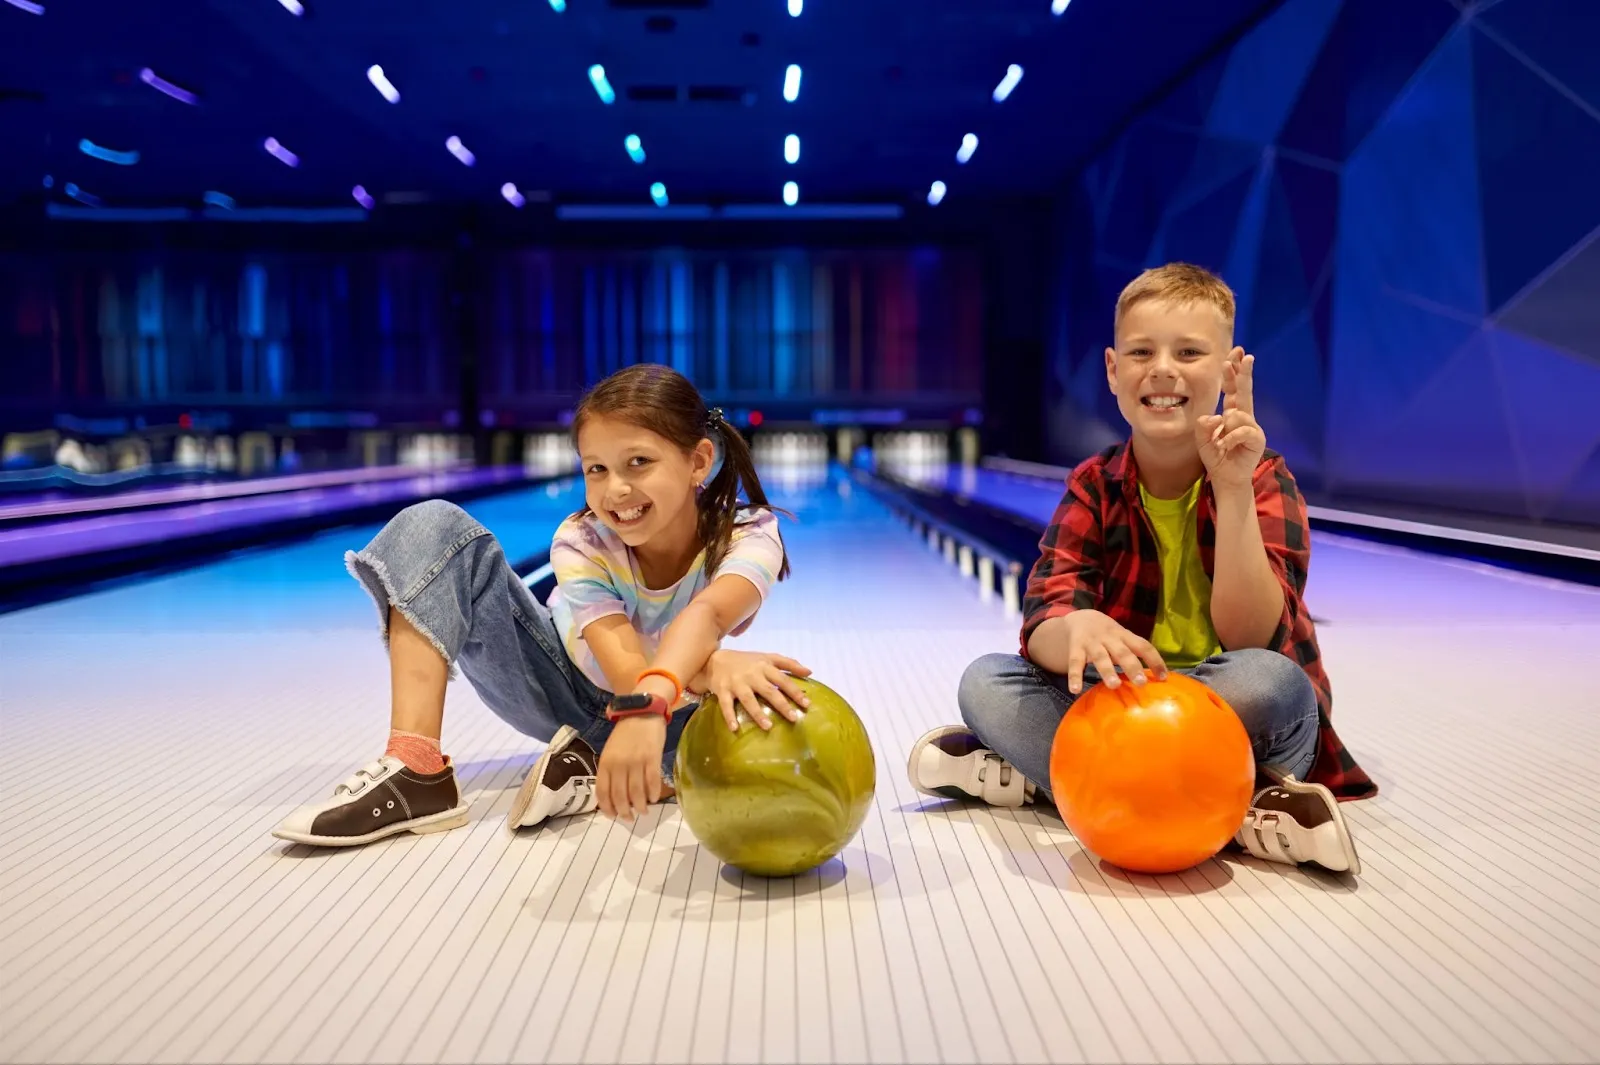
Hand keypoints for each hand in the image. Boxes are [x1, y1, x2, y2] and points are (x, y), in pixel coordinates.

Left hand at [596, 715, 667, 822]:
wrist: (642, 712)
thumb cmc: (625, 734)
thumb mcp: (610, 751)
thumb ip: (610, 771)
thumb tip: (615, 796)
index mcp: (605, 763)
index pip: (602, 792)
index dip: (607, 808)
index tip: (613, 816)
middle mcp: (619, 765)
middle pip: (620, 797)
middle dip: (624, 812)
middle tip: (629, 818)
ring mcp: (636, 762)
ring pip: (636, 793)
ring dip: (640, 807)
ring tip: (644, 811)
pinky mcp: (652, 758)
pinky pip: (652, 783)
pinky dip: (653, 794)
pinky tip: (654, 798)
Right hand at [697, 650, 811, 730]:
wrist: (716, 659)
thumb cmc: (747, 661)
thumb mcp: (768, 657)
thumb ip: (789, 663)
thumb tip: (810, 672)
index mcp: (764, 667)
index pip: (783, 679)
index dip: (795, 691)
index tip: (806, 704)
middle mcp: (752, 675)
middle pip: (768, 691)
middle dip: (781, 704)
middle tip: (793, 718)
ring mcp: (737, 683)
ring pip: (748, 699)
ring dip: (758, 713)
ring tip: (768, 727)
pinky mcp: (723, 691)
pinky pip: (726, 705)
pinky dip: (729, 716)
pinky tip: (734, 728)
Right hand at [1061, 610, 1167, 694]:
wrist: (1080, 618)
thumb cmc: (1108, 635)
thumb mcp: (1122, 637)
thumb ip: (1133, 652)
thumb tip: (1157, 676)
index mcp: (1124, 635)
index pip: (1143, 646)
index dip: (1154, 660)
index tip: (1163, 677)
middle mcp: (1109, 637)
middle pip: (1122, 652)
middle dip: (1132, 667)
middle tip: (1141, 683)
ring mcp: (1091, 643)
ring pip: (1100, 657)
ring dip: (1107, 671)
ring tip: (1114, 685)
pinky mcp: (1075, 648)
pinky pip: (1074, 662)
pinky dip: (1074, 676)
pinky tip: (1075, 689)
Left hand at [1197, 349, 1265, 490]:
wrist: (1227, 478)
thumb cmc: (1216, 457)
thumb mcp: (1202, 440)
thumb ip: (1203, 427)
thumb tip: (1215, 416)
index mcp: (1231, 413)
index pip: (1232, 390)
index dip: (1232, 374)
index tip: (1232, 357)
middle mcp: (1244, 417)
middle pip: (1245, 391)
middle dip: (1244, 373)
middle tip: (1245, 356)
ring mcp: (1252, 427)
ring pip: (1237, 414)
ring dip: (1225, 429)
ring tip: (1222, 444)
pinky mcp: (1257, 438)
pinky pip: (1241, 430)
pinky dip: (1229, 439)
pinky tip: (1225, 447)